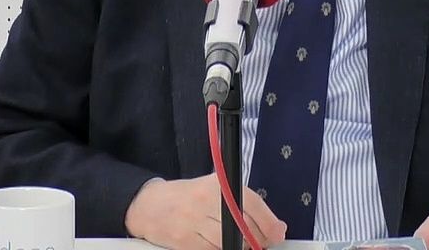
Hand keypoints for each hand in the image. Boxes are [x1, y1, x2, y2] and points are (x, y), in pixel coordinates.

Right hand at [124, 175, 286, 249]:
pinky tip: (219, 244)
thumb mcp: (215, 190)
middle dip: (257, 239)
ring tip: (240, 243)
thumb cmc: (188, 197)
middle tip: (261, 242)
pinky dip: (220, 249)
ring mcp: (193, 222)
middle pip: (243, 227)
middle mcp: (205, 201)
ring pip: (229, 242)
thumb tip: (277, 227)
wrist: (150, 206)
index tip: (278, 233)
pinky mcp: (184, 242)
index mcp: (217, 185)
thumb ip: (245, 205)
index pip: (252, 203)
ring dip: (240, 247)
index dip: (269, 222)